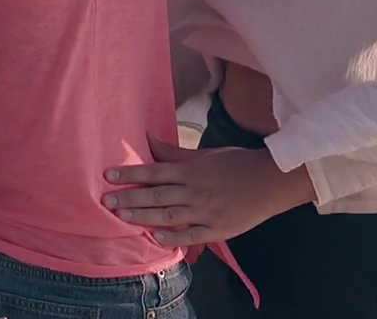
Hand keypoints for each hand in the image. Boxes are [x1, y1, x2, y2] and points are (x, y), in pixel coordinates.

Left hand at [101, 138, 316, 246]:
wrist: (270, 182)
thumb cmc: (236, 165)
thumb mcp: (204, 154)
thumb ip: (174, 152)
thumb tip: (148, 137)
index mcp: (191, 171)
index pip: (154, 172)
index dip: (130, 174)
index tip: (108, 176)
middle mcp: (194, 191)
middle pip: (156, 195)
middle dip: (129, 197)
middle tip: (106, 201)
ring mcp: (205, 212)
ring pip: (169, 216)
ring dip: (144, 216)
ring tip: (122, 217)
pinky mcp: (217, 229)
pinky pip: (191, 235)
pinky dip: (173, 238)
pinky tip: (155, 238)